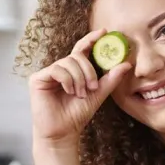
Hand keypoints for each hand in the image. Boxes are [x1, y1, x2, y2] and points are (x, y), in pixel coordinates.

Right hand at [29, 28, 131, 148]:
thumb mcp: (98, 94)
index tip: (104, 32)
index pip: (82, 49)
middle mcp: (60, 69)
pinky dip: (67, 80)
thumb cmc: (77, 115)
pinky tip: (69, 91)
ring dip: (79, 79)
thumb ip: (111, 79)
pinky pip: (57, 69)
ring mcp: (48, 73)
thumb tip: (126, 64)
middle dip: (88, 71)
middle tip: (92, 87)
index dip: (91, 39)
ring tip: (80, 94)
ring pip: (68, 62)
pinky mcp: (38, 78)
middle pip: (77, 56)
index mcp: (73, 70)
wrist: (63, 132)